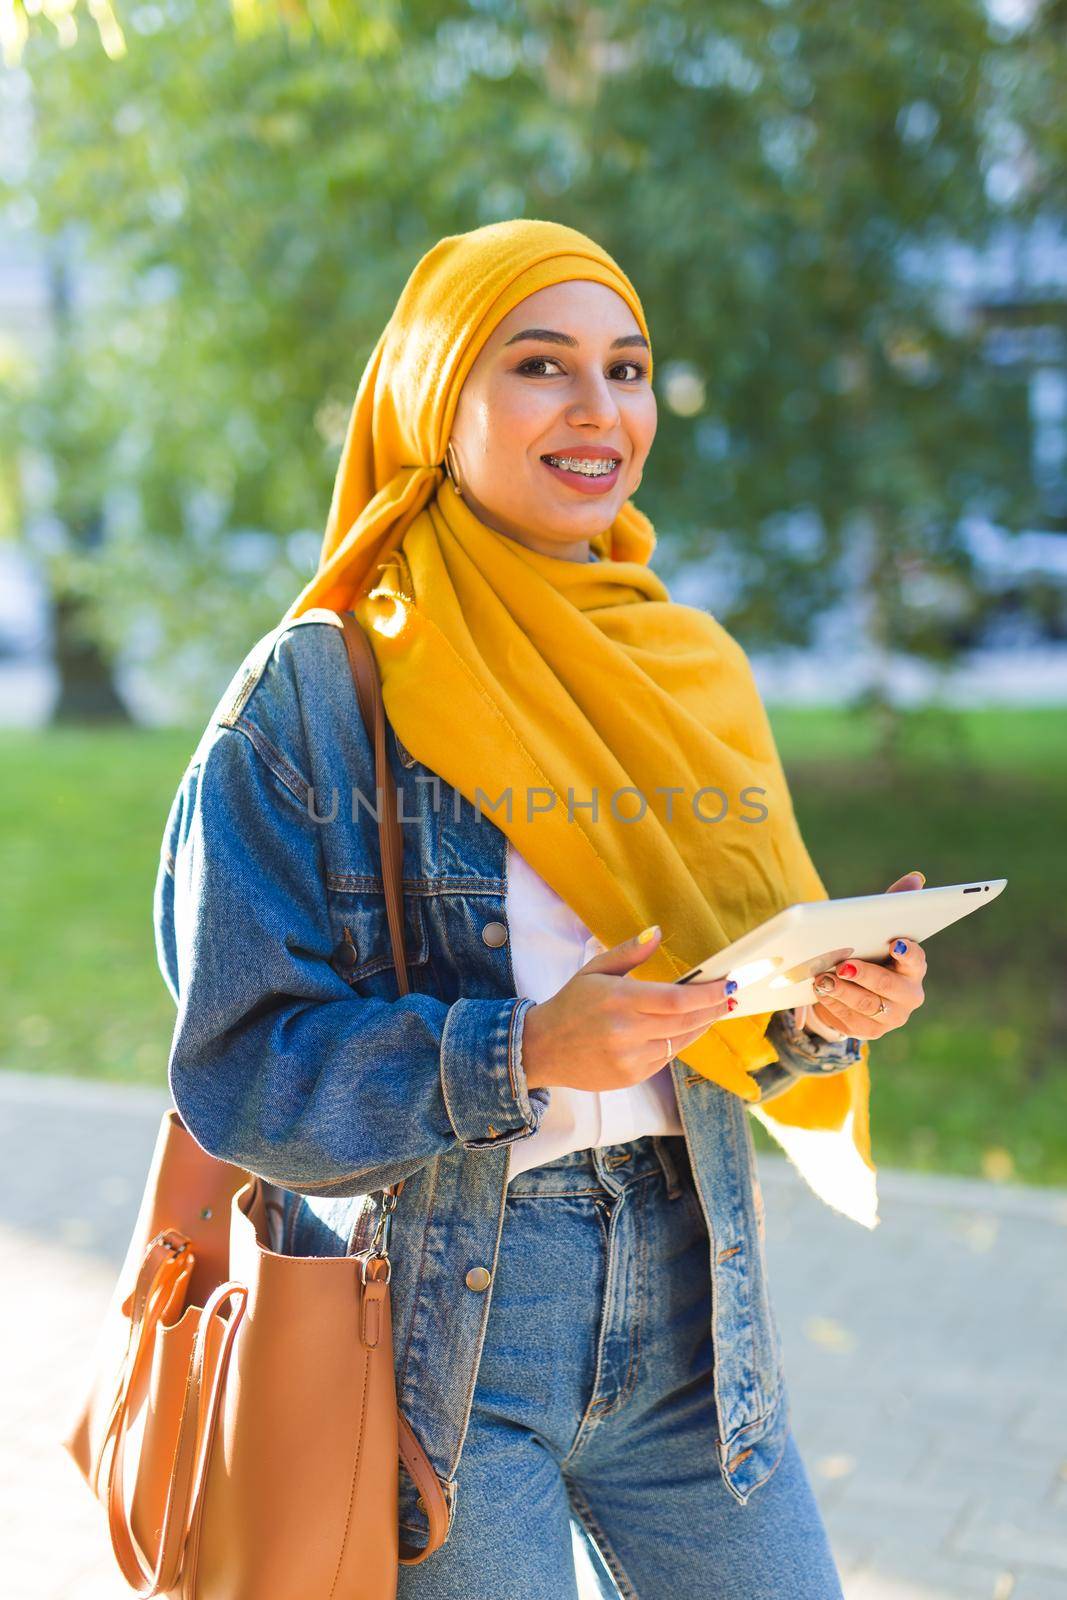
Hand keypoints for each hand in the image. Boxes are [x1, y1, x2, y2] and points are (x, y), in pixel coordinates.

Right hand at [521, 925, 735, 1092]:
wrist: (542, 1048)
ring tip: (715, 1010)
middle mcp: (627, 1031)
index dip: (709, 993)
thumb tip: (657, 932)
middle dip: (714, 1007)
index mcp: (619, 999)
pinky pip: (666, 1058)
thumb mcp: (594, 970)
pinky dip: (679, 1042)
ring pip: (681, 1042)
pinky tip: (684, 1029)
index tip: (729, 984)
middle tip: (730, 995)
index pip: (678, 998)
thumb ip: (629, 952)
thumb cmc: (571, 1004)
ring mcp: (630, 1058)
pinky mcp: (631, 1076)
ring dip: (702, 1025)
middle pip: (686, 1021)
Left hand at [807, 870, 927, 1040]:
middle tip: (842, 965)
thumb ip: (894, 903)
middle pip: (889, 988)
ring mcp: (892, 1016)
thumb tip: (916, 878)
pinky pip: (851, 1022)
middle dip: (865, 976)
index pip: (917, 960)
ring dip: (843, 992)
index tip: (894, 942)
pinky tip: (819, 993)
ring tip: (822, 979)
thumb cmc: (869, 950)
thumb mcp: (878, 927)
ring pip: (867, 1007)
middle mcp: (910, 995)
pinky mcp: (871, 1032)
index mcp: (914, 967)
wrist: (852, 987)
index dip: (908, 953)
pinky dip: (833, 1006)